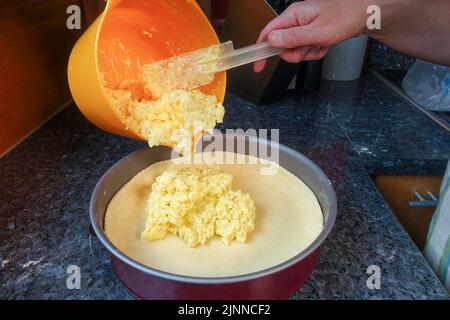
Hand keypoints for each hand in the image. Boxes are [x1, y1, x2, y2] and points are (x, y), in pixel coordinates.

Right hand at [254, 0, 368, 71]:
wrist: (363, 14)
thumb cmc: (344, 17)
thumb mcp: (317, 32)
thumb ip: (292, 37)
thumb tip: (271, 40)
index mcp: (292, 16)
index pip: (267, 34)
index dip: (261, 51)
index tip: (258, 65)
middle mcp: (295, 20)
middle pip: (282, 46)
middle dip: (295, 53)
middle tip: (309, 49)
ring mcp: (303, 27)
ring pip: (295, 50)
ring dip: (308, 53)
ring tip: (321, 44)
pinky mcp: (310, 33)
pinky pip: (306, 50)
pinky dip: (316, 51)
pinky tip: (325, 44)